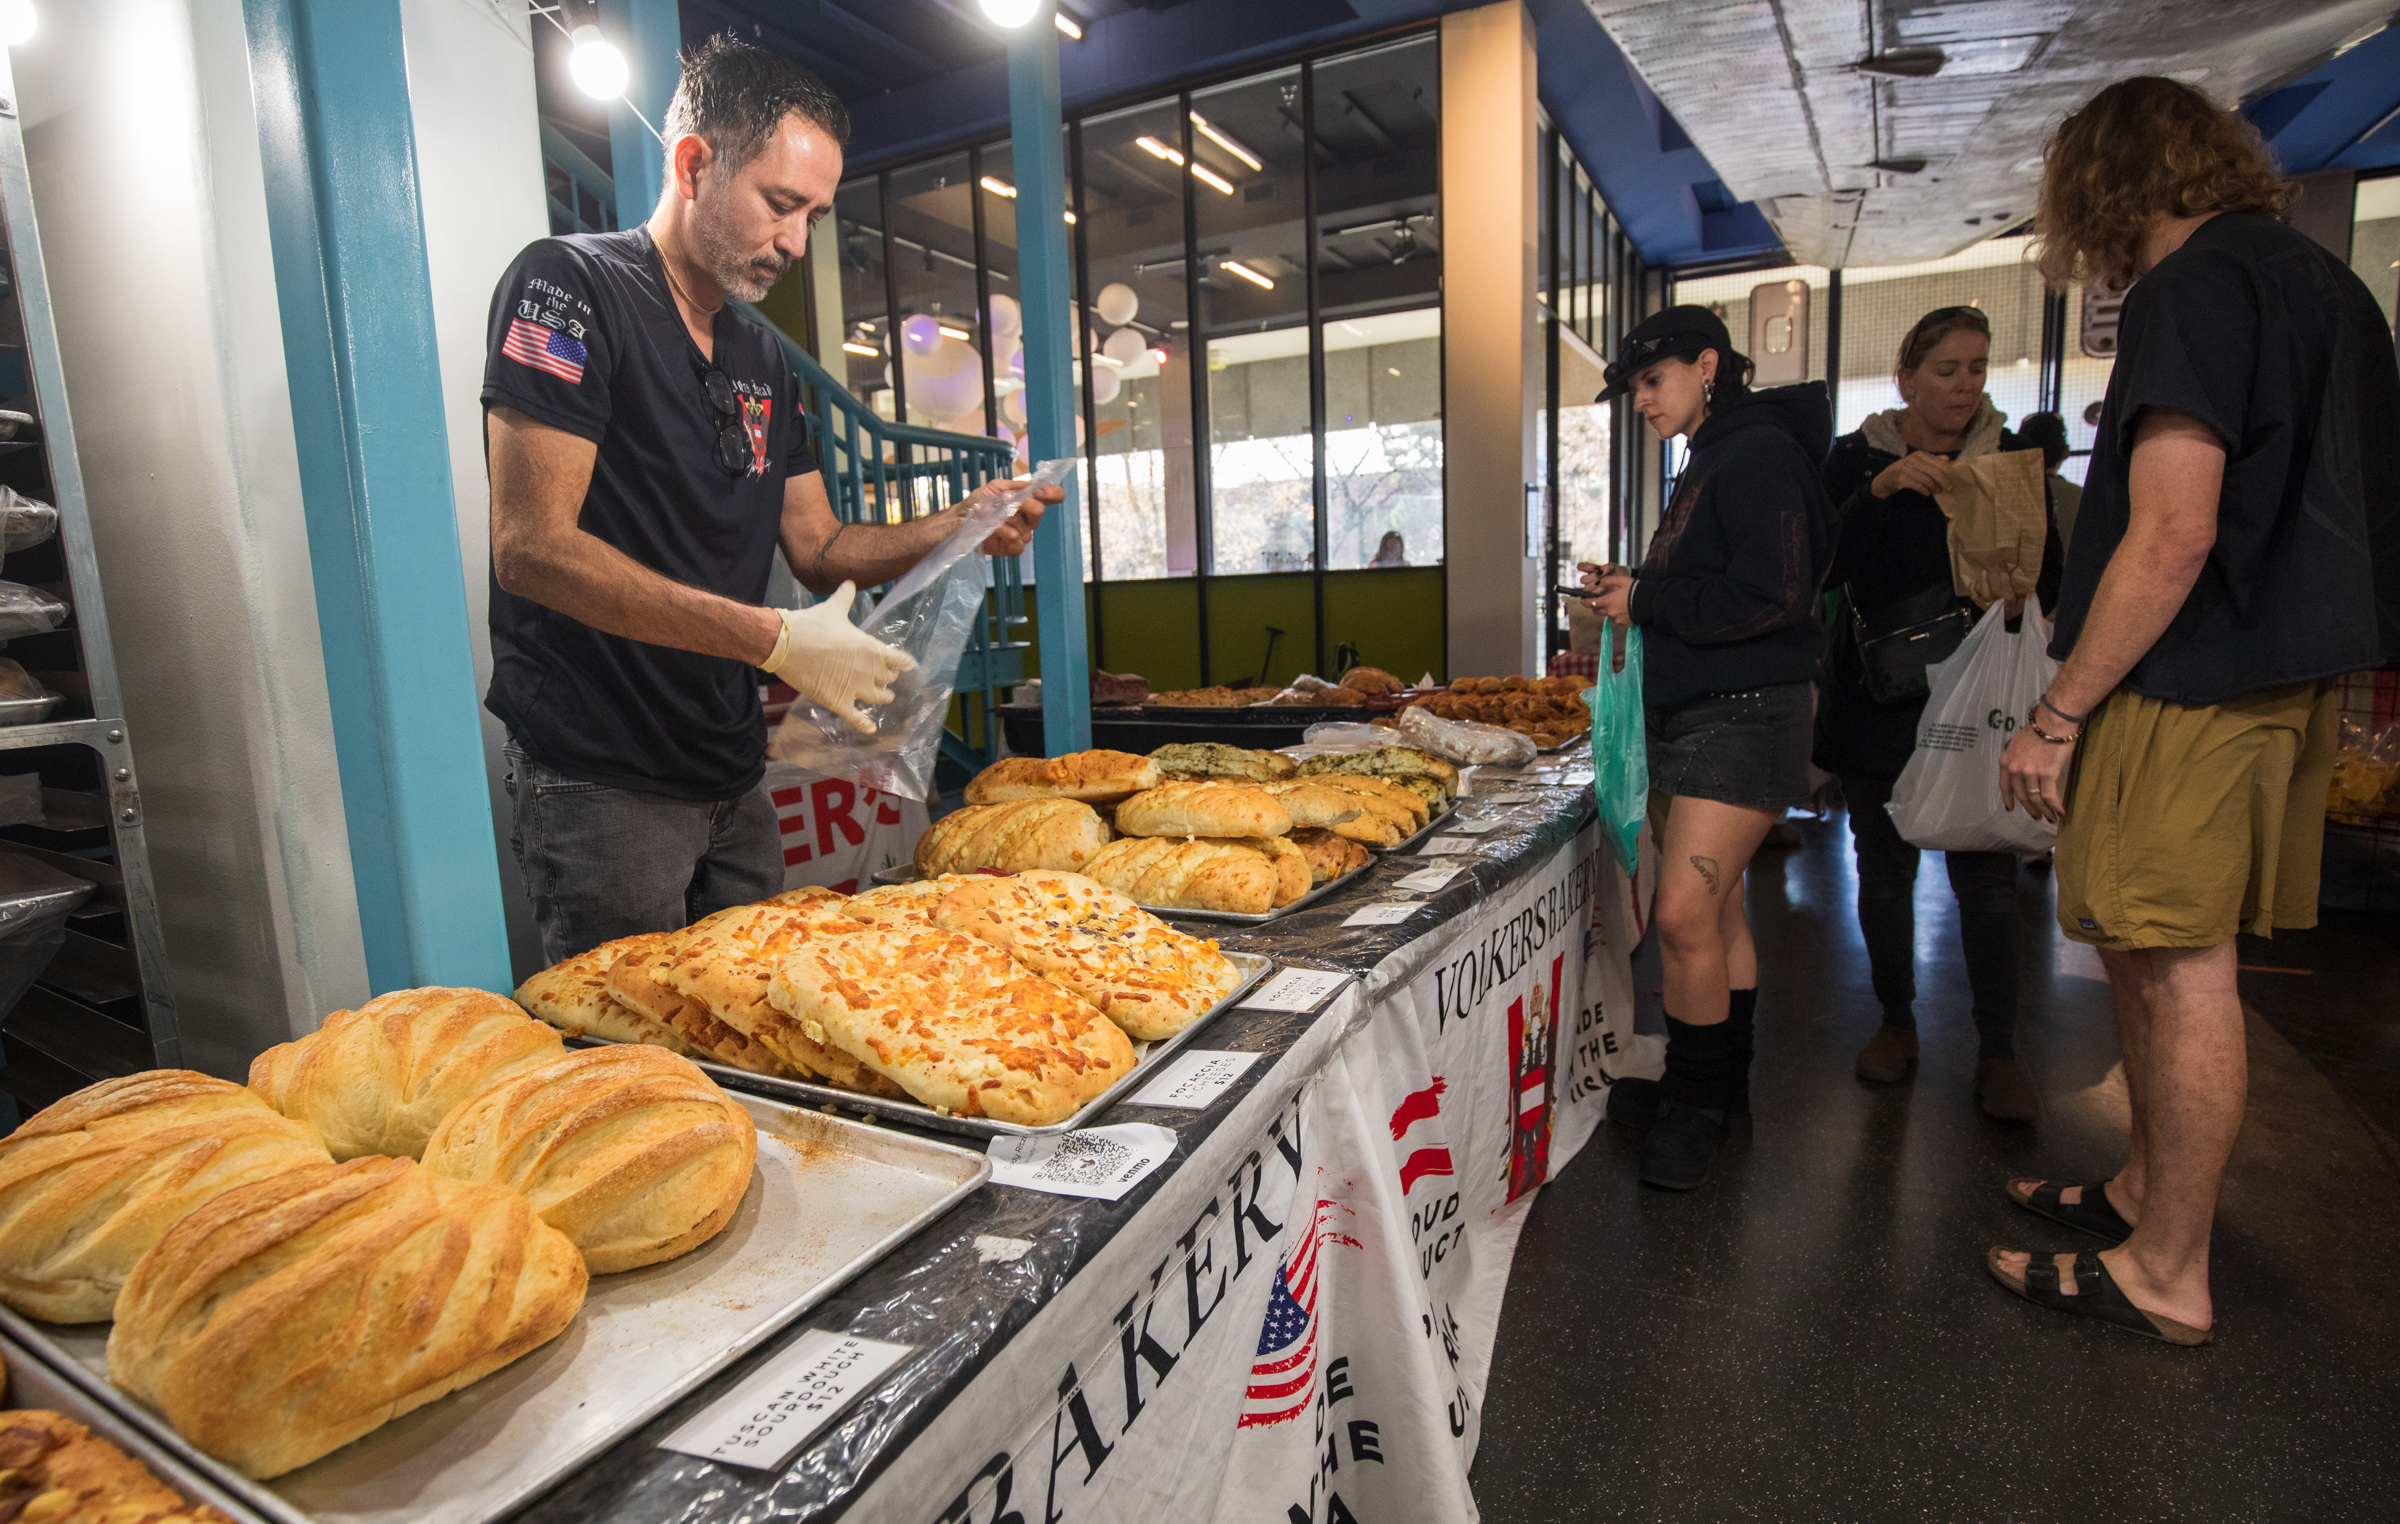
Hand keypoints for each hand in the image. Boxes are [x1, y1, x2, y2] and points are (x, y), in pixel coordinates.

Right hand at [764, 582, 916, 735]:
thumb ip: (845, 597)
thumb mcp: (833, 608)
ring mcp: (854, 688)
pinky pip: (857, 718)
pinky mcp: (838, 702)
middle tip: (886, 679)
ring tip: (883, 698)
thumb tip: (850, 583)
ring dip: (882, 698)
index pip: (899, 659)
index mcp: (872, 648)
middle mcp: (868, 670)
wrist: (784, 643)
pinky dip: (865, 724)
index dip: (903, 663)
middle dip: (888, 678)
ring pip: (878, 698)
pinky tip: (871, 728)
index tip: (906, 664)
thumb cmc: (811, 624)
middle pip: (888, 679)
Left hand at [959, 477, 1061, 556]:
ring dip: (1006, 520)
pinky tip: (992, 531)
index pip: (1054, 495)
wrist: (957, 521)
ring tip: (990, 517)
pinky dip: (1003, 535)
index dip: (1052, 493)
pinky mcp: (1013, 548)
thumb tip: (1030, 489)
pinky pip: (1017, 543)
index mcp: (1028, 499)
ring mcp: (1022, 533)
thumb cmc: (976, 503)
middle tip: (1006, 503)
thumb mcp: (995, 487)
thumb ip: (1015, 487)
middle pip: (1040, 511)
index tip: (1039, 492)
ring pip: (1027, 528)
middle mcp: (1029, 517)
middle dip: (1022, 505)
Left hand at [1586, 571, 1633, 623]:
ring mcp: (1618, 619)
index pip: (1590, 604)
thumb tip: (1598, 582)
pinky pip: (1619, 619)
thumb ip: (1608, 580)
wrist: (1650, 601)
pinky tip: (1626, 608)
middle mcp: (1611, 612)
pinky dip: (1620, 614)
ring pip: (1608, 615)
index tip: (1583, 600)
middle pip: (1597, 611)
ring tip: (1617, 603)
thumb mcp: (1621, 580)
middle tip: (1599, 601)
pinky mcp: (1626, 623)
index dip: (1585, 602)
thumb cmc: (1635, 589)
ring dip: (1609, 610)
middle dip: (1596, 606)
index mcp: (1608, 601)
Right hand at [1872, 450, 1954, 499]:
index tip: (1953, 481)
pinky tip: (1927, 493)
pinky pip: (1918, 486)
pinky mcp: (1901, 479)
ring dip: (1934, 487)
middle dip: (1943, 481)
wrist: (1886, 478)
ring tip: (1937, 491)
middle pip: (1934, 471)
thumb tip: (1948, 460)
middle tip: (1948, 489)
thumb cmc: (1906, 470)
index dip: (1947, 472)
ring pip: (1926, 480)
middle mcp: (1913, 460)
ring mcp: (1906, 469)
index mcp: (1920, 454)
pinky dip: (1925, 491)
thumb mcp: (1919, 463)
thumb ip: (1933, 461)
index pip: (1938, 463)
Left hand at [1968, 568, 2025, 618]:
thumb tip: (2019, 575)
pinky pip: (1975, 599)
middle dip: (1984, 583)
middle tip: (1984, 571)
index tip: (2003, 573)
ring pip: (1977, 599)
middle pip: (1987, 597)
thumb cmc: (2018, 605)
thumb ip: (2021, 589)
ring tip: (1975, 577)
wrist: (2011, 616)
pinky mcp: (1983, 607)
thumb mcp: (2023, 598)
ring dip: (1974, 587)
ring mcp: (1988, 608)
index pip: (2008, 597)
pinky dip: (1973, 591)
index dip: (2005, 585)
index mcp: (2010, 606)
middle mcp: (1997, 608)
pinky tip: (1974, 582)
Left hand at [1997, 723, 2072, 824]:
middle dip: (2030, 808)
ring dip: (2044, 810)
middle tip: (2037, 816)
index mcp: (2006, 761)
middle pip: (2021, 795)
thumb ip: (2017, 757)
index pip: (2005, 786)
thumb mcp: (2018, 742)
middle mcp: (2015, 768)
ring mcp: (2030, 772)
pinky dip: (2055, 806)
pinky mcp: (2047, 774)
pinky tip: (2060, 812)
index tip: (2011, 808)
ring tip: (2050, 817)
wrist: (2053, 721)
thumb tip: (2022, 767)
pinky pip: (2050, 795)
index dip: (2008, 799)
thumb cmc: (2039, 728)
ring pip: (2036, 798)